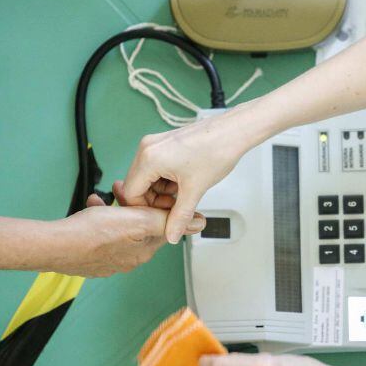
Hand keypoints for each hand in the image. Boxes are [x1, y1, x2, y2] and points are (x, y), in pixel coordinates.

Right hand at [52, 182, 204, 276]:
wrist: (55, 245)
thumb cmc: (92, 234)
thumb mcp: (138, 221)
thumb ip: (168, 220)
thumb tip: (199, 223)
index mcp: (143, 250)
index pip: (162, 225)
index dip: (158, 205)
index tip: (153, 191)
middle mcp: (128, 258)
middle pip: (140, 225)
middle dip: (136, 204)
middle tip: (127, 190)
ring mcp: (108, 258)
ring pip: (120, 227)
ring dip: (117, 208)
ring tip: (110, 195)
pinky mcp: (91, 255)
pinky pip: (102, 232)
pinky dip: (100, 216)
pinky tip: (94, 205)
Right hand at [124, 107, 261, 244]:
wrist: (234, 131)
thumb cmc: (217, 150)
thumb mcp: (195, 190)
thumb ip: (180, 216)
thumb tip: (171, 234)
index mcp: (149, 158)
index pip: (131, 193)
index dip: (145, 210)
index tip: (161, 216)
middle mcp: (147, 148)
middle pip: (137, 185)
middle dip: (154, 201)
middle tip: (174, 208)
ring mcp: (155, 144)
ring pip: (147, 178)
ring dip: (161, 191)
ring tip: (182, 195)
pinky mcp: (164, 144)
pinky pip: (156, 168)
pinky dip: (166, 180)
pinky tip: (183, 184)